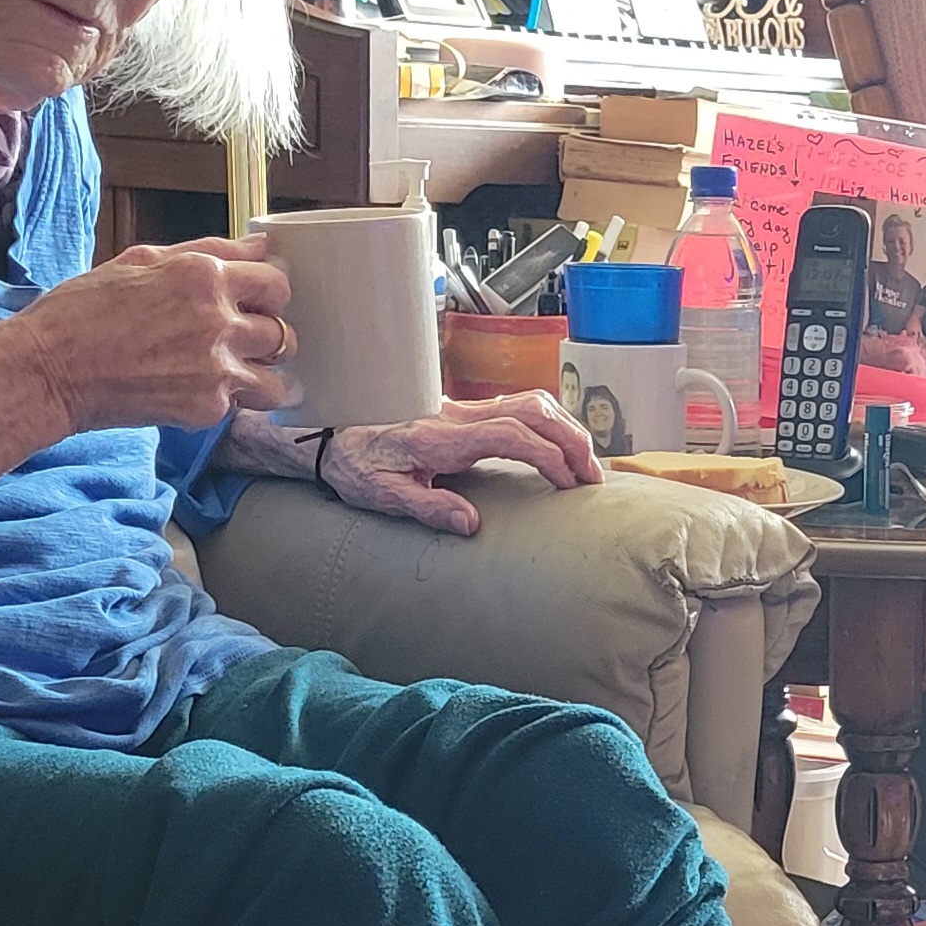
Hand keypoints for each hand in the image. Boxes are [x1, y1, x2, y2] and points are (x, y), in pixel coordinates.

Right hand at [0, 237, 295, 437]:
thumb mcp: (142, 259)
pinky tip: (190, 389)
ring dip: (259, 377)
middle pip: (282, 333)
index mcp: (203, 275)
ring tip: (229, 373)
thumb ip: (210, 251)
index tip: (253, 302)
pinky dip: (222, 401)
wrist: (49, 369)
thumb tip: (260, 247)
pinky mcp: (206, 408)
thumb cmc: (83, 310)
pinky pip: (238, 407)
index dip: (267, 294)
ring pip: (276, 381)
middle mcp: (218, 321)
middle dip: (264, 336)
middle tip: (236, 340)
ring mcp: (215, 369)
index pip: (276, 284)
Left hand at [311, 392, 602, 537]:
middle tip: (593, 477)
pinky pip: (517, 406)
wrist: (332, 434)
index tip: (568, 483)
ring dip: (565, 428)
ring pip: (529, 401)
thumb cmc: (355, 467)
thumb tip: (471, 524)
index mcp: (440, 438)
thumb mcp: (383, 496)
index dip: (546, 455)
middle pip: (531, 409)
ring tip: (585, 463)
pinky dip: (549, 422)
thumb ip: (428, 508)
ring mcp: (462, 410)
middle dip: (570, 439)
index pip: (508, 435)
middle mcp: (456, 417)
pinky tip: (560, 446)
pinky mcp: (465, 412)